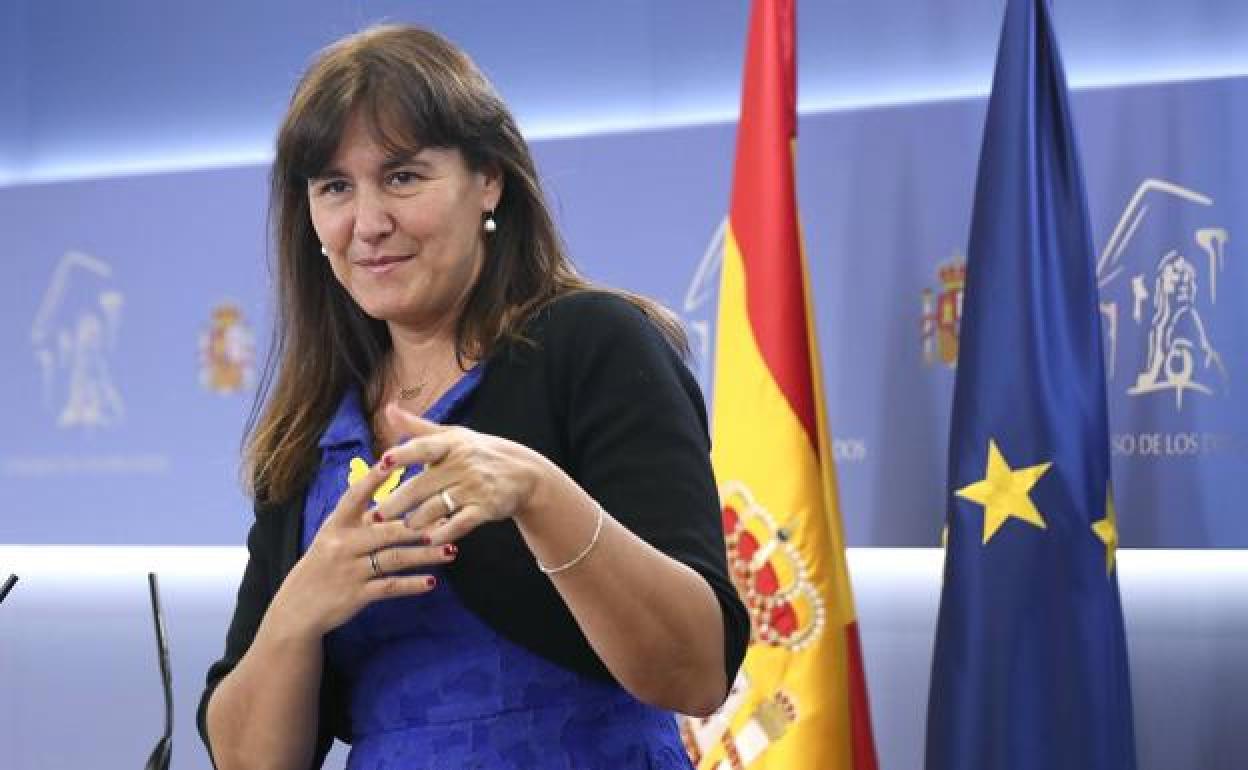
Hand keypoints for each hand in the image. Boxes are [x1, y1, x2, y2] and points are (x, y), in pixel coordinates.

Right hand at [270, 456, 457, 637]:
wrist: (298, 608)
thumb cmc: (322, 565)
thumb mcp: (332, 536)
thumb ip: (358, 517)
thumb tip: (386, 490)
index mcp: (336, 525)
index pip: (355, 496)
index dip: (373, 478)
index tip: (393, 460)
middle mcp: (343, 545)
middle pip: (386, 530)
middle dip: (418, 525)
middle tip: (446, 519)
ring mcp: (350, 571)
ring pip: (395, 558)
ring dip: (425, 555)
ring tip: (451, 551)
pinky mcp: (357, 595)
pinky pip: (390, 587)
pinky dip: (411, 585)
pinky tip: (432, 582)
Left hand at [372, 403, 544, 544]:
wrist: (524, 473)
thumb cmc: (479, 452)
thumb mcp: (452, 435)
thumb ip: (417, 427)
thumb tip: (388, 409)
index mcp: (451, 444)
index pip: (423, 448)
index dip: (403, 455)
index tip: (382, 463)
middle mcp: (462, 464)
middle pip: (423, 485)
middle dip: (397, 502)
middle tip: (375, 516)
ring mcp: (474, 487)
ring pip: (438, 506)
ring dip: (417, 520)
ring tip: (404, 527)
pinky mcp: (486, 507)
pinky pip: (461, 523)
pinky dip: (444, 532)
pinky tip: (429, 539)